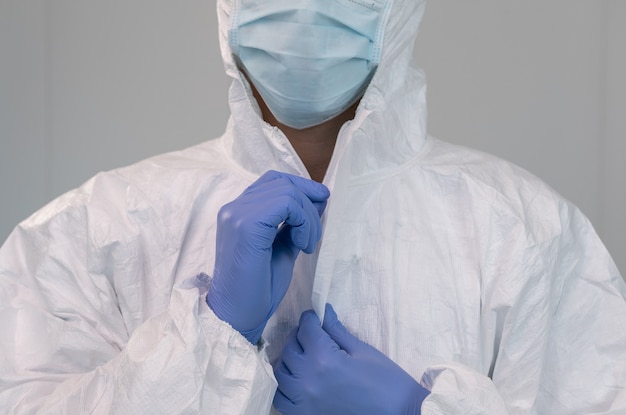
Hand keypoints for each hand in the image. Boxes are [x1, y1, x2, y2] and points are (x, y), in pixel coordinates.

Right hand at [206, 171, 328, 344]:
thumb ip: (294, 224)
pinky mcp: (246, 225)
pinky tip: (303, 245)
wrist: (238, 316)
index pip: (274, 181)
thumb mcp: (282, 248)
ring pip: (287, 191)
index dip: (302, 187)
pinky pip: (286, 204)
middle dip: (309, 202)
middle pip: (282, 182)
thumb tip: (318, 199)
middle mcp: (234, 207)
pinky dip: (303, 221)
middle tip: (314, 234)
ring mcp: (237, 214)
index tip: (320, 204)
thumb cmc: (258, 288)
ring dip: (308, 216)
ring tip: (307, 244)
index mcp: (239, 211)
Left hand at [273, 304, 429, 414]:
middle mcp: (308, 378)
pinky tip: (296, 380)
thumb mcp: (363, 351)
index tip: (315, 317)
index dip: (310, 319)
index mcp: (324, 358)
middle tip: (312, 334)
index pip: (306, 329)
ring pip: (281, 372)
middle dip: (300, 336)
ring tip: (304, 356)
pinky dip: (284, 387)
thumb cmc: (387, 382)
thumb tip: (324, 312)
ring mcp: (303, 400)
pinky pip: (281, 399)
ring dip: (290, 360)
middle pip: (291, 348)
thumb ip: (338, 331)